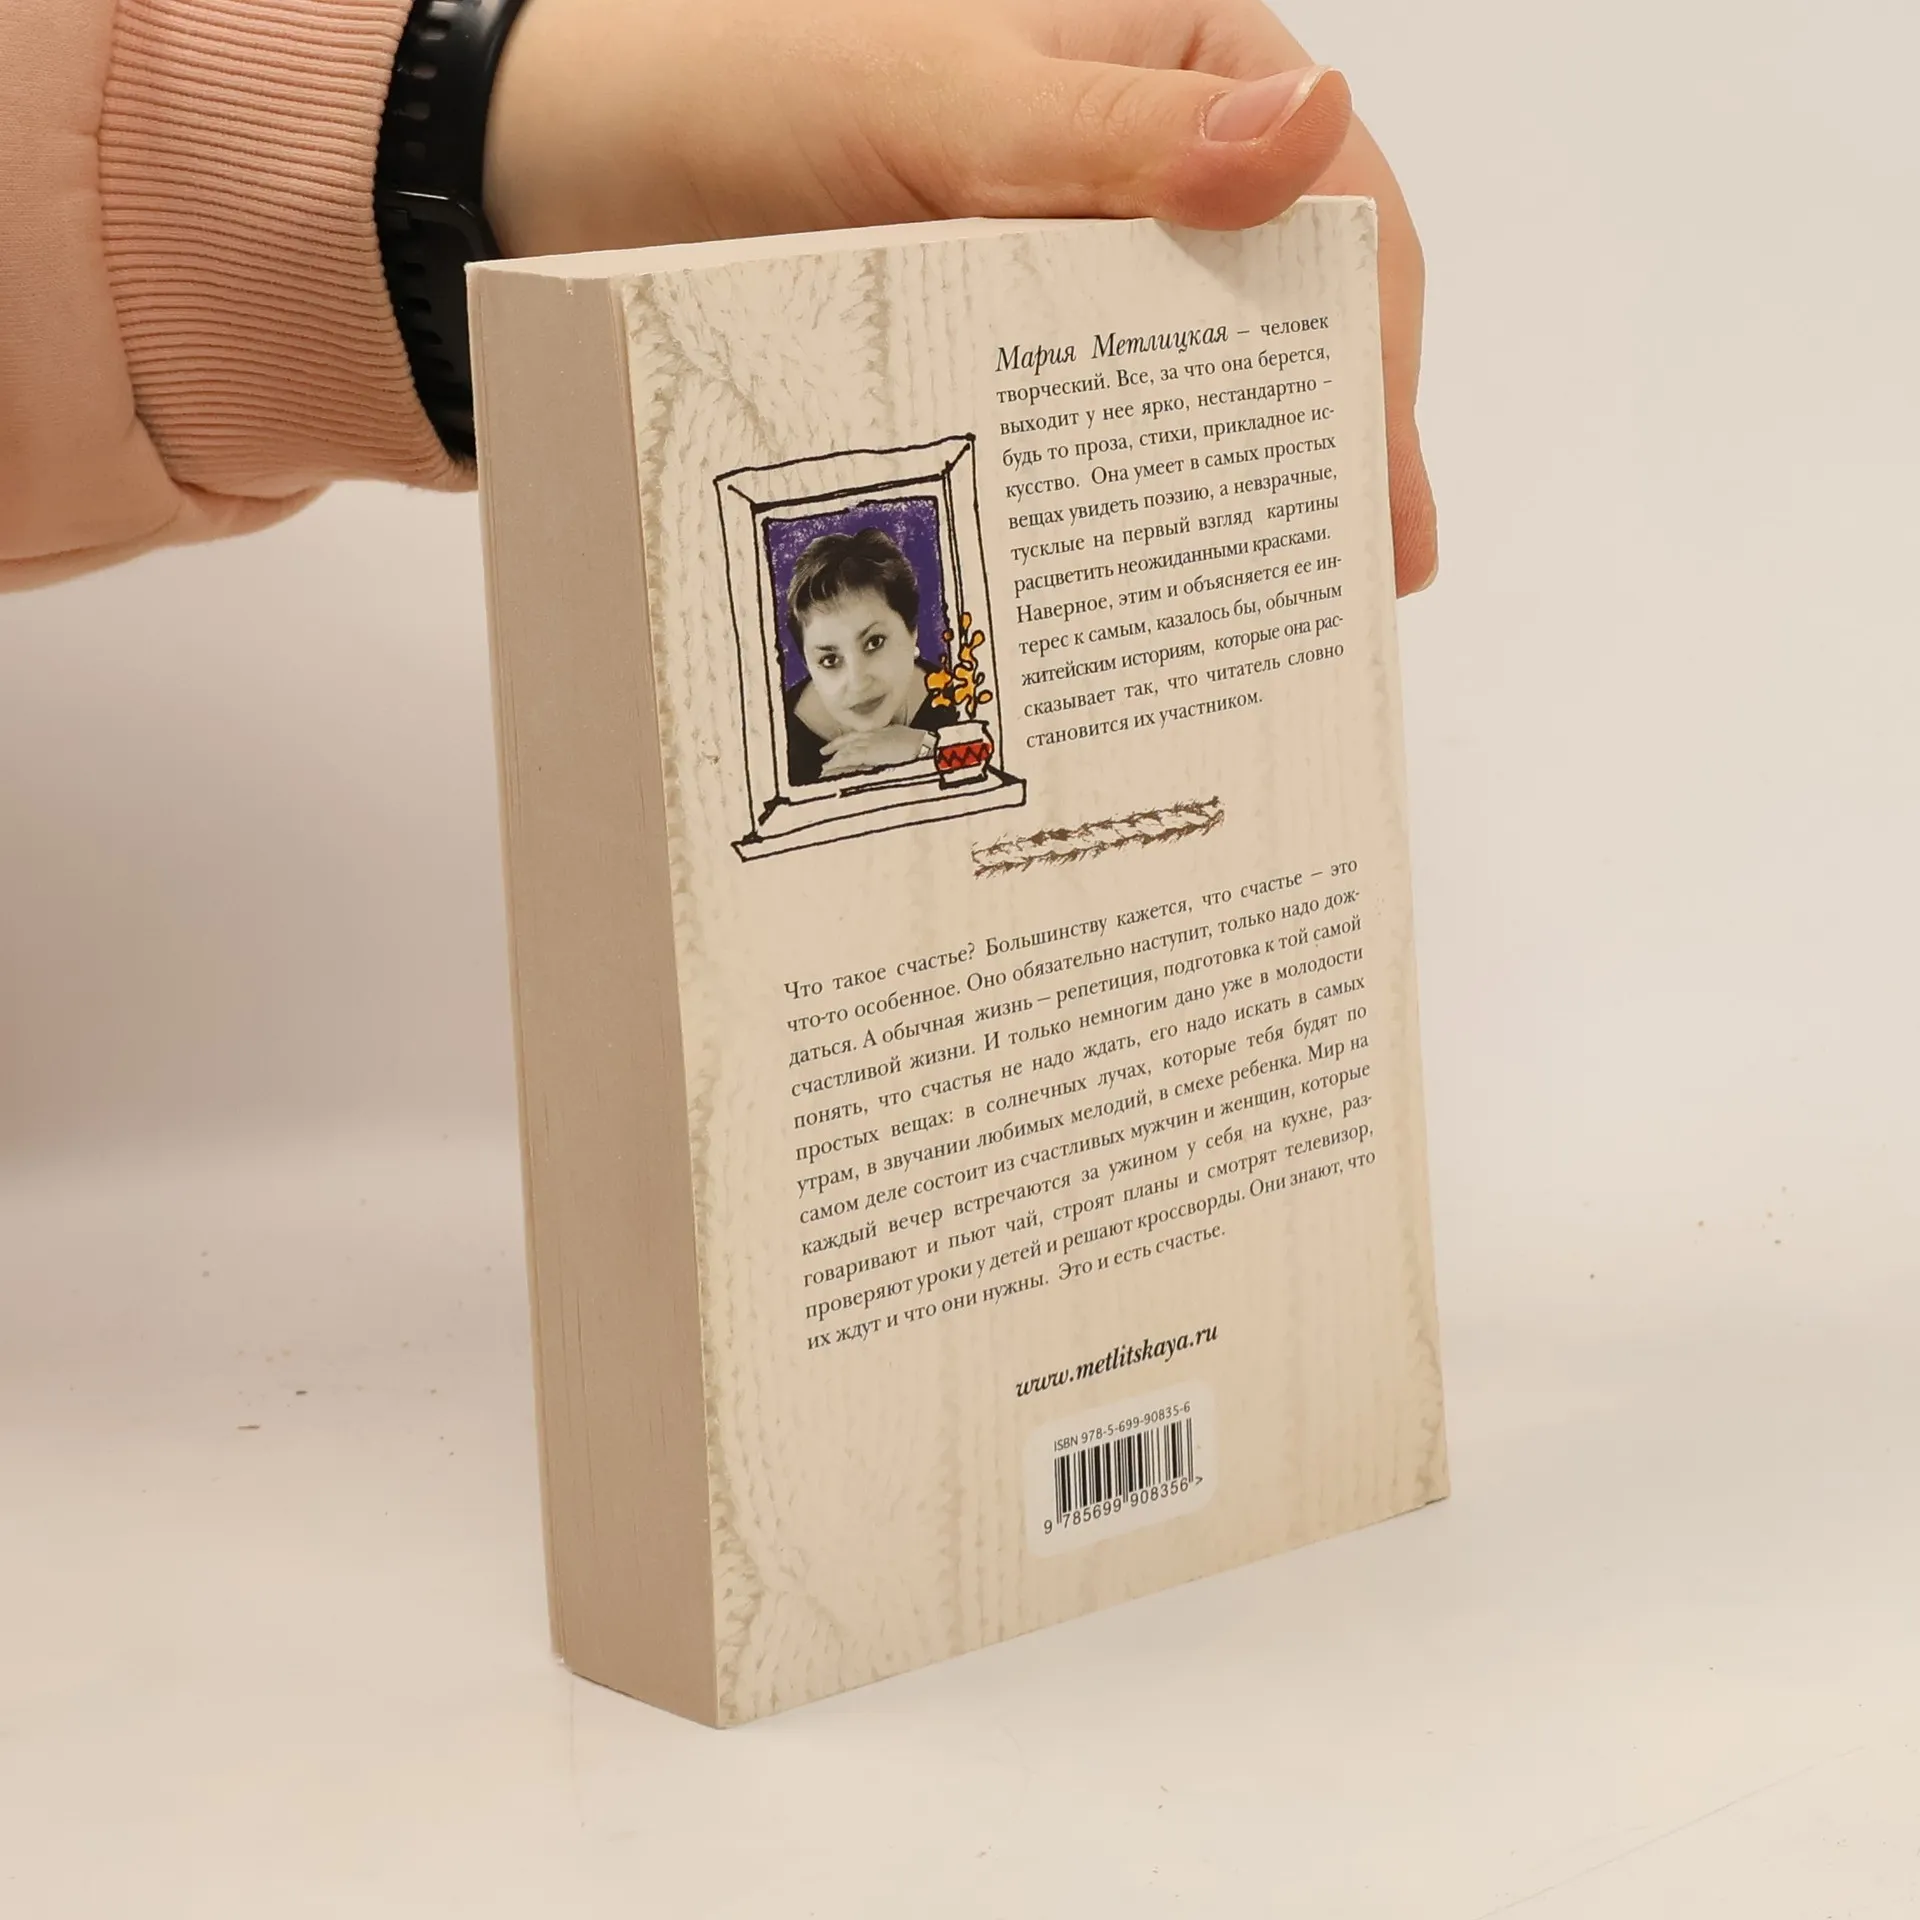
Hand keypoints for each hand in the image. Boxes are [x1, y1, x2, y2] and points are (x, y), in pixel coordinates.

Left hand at [485, 0, 1434, 594]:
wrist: (560, 171)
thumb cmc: (736, 84)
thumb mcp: (938, 100)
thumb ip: (1112, 138)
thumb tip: (1313, 133)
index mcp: (1168, 57)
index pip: (1328, 205)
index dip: (1370, 348)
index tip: (1376, 492)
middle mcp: (1134, 162)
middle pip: (1274, 312)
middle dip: (1315, 442)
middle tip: (1348, 588)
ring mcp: (1061, 262)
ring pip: (1184, 380)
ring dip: (1224, 490)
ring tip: (1262, 610)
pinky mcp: (989, 343)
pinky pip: (1080, 425)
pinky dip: (1113, 502)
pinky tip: (1133, 580)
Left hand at [819, 726, 929, 772]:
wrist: (925, 746)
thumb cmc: (921, 745)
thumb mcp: (903, 740)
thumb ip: (891, 744)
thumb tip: (887, 753)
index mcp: (880, 731)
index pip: (855, 736)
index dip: (841, 742)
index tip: (830, 749)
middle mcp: (871, 735)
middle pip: (847, 743)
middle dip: (834, 752)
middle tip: (824, 762)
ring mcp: (869, 742)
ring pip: (845, 751)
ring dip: (834, 761)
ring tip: (824, 771)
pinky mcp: (868, 752)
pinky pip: (848, 759)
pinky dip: (837, 765)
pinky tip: (828, 770)